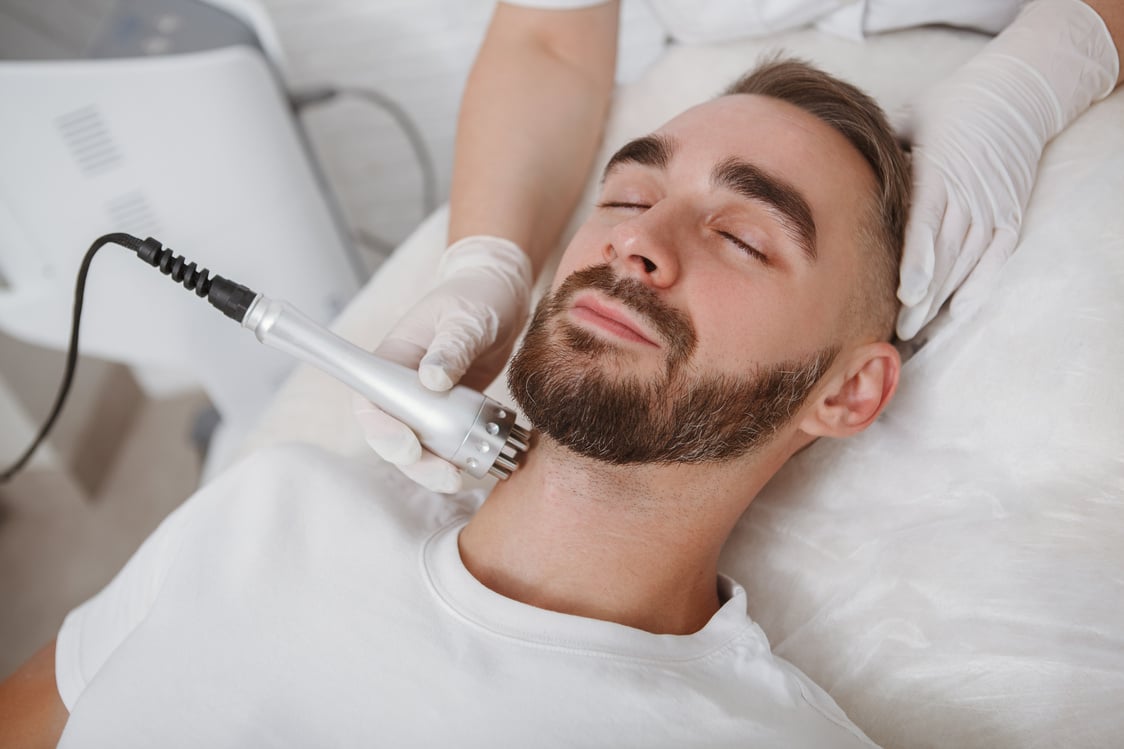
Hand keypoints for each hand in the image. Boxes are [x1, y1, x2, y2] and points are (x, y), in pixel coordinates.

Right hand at [353, 236, 532, 491]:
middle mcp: (405, 387)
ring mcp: (429, 403)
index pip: (370, 404)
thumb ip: (452, 346)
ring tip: (471, 477)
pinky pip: (450, 445)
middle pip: (394, 438)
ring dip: (440, 469)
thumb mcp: (466, 316)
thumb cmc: (477, 295)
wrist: (502, 295)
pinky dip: (464, 459)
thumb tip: (432, 380)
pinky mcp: (454, 413)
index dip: (381, 432)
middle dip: (417, 464)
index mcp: (394, 360)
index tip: (409, 447)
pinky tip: (487, 467)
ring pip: (422, 448)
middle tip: (450, 476)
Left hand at [895, 0, 1118, 339]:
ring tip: (916, 328)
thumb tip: (840, 169)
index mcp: (941, 170)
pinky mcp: (1010, 215)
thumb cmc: (952, 104)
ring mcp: (994, 207)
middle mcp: (970, 194)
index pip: (928, 223)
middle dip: (923, 295)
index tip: (907, 292)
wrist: (1018, 91)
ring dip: (943, 298)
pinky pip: (997, 258)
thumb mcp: (911, 118)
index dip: (918, 260)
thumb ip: (883, 149)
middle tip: (899, 328)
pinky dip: (980, 285)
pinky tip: (959, 312)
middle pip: (946, 254)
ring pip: (968, 262)